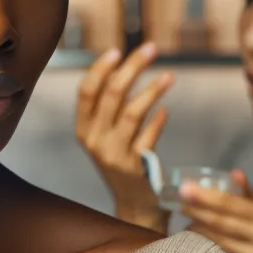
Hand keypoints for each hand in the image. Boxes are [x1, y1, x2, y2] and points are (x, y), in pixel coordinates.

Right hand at [75, 43, 172, 229]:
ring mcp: (114, 154)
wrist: (133, 205)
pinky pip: (149, 136)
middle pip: (112, 94)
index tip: (117, 49)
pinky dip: (159, 120)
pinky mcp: (135, 166)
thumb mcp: (107, 135)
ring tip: (169, 75)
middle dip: (133, 66)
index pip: (86, 91)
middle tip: (151, 48)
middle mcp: (94, 141)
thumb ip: (111, 107)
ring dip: (152, 89)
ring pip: (133, 111)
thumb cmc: (122, 162)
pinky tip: (165, 111)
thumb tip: (125, 66)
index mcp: (83, 129)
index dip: (101, 68)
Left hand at [180, 170, 252, 252]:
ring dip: (198, 231)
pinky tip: (196, 248)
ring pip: (218, 240)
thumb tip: (236, 173)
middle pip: (222, 219)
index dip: (205, 195)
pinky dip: (207, 252)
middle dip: (196, 210)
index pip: (233, 202)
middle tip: (177, 204)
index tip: (184, 188)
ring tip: (184, 225)